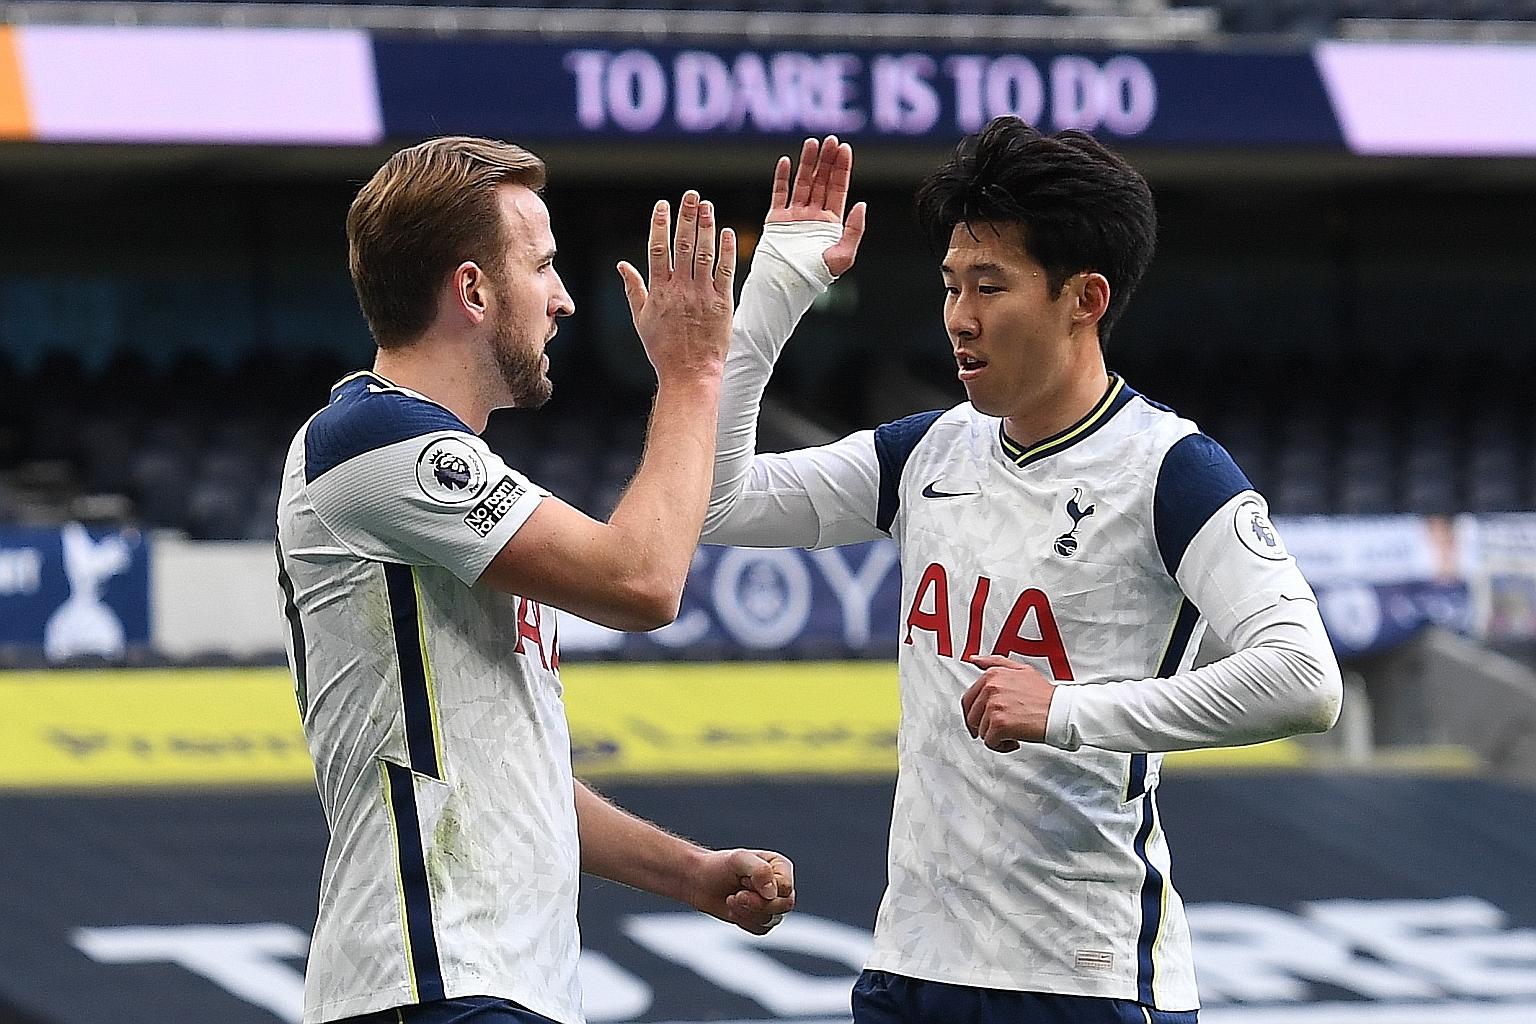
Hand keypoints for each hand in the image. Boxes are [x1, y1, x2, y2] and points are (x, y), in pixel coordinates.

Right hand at [617, 190, 736, 379]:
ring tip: (707, 206)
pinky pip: (725, 272)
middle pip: (683, 246)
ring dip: (706, 228)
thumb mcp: (641, 319)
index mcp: (659, 292)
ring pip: (704, 254)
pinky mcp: (722, 304)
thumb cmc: (663, 349)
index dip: (660, 225)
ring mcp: (702, 296)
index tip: (663, 205)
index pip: (658, 250)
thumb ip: (633, 289)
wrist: (689, 373)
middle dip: (686, 217)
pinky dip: (727, 251)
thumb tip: (621, 265)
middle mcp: (680, 290)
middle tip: (690, 195)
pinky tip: (727, 233)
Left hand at [688, 847, 795, 935]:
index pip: (786, 888)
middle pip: (784, 906)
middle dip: (756, 904)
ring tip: (732, 898)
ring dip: (746, 912)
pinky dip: (744, 921)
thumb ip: (760, 871)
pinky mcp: (762, 919)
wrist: (700, 881)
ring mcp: (772, 904)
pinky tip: (734, 909)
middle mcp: (779, 886)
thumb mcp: (738, 859)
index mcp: (780, 867)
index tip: (744, 881)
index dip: (764, 890)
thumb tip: (773, 894)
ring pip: (771, 919)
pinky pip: (761, 929)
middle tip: (736, 895)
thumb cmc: (719, 866)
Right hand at [765, 135, 866, 276]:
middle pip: (822, 181)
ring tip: (812, 142)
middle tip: (830, 140)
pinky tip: (786, 161)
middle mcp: (813, 216)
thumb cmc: (817, 276)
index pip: (838, 189)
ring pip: (802, 182)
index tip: (845, 148)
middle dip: (826, 160)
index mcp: (831, 223)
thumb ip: (854, 230)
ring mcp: (794, 216)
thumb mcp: (844, 256)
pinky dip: (781, 177)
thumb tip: (861, 204)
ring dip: (807, 162)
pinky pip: (779, 194)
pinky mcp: (776, 219)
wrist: (787, 285)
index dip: (842, 168)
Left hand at [960, 655, 1056, 751]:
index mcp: (992, 676)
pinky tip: (1014, 740)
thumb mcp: (1021, 670)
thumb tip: (974, 659)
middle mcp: (991, 688)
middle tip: (1000, 728)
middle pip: (972, 717)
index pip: (968, 699)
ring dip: (995, 736)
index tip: (982, 720)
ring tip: (1013, 731)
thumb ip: (995, 663)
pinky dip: (1001, 746)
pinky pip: (989, 742)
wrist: (1061, 711)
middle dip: (985, 726)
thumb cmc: (1044, 695)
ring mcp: (994, 706)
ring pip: (981, 730)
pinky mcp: (1000, 724)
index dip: (975, 713)